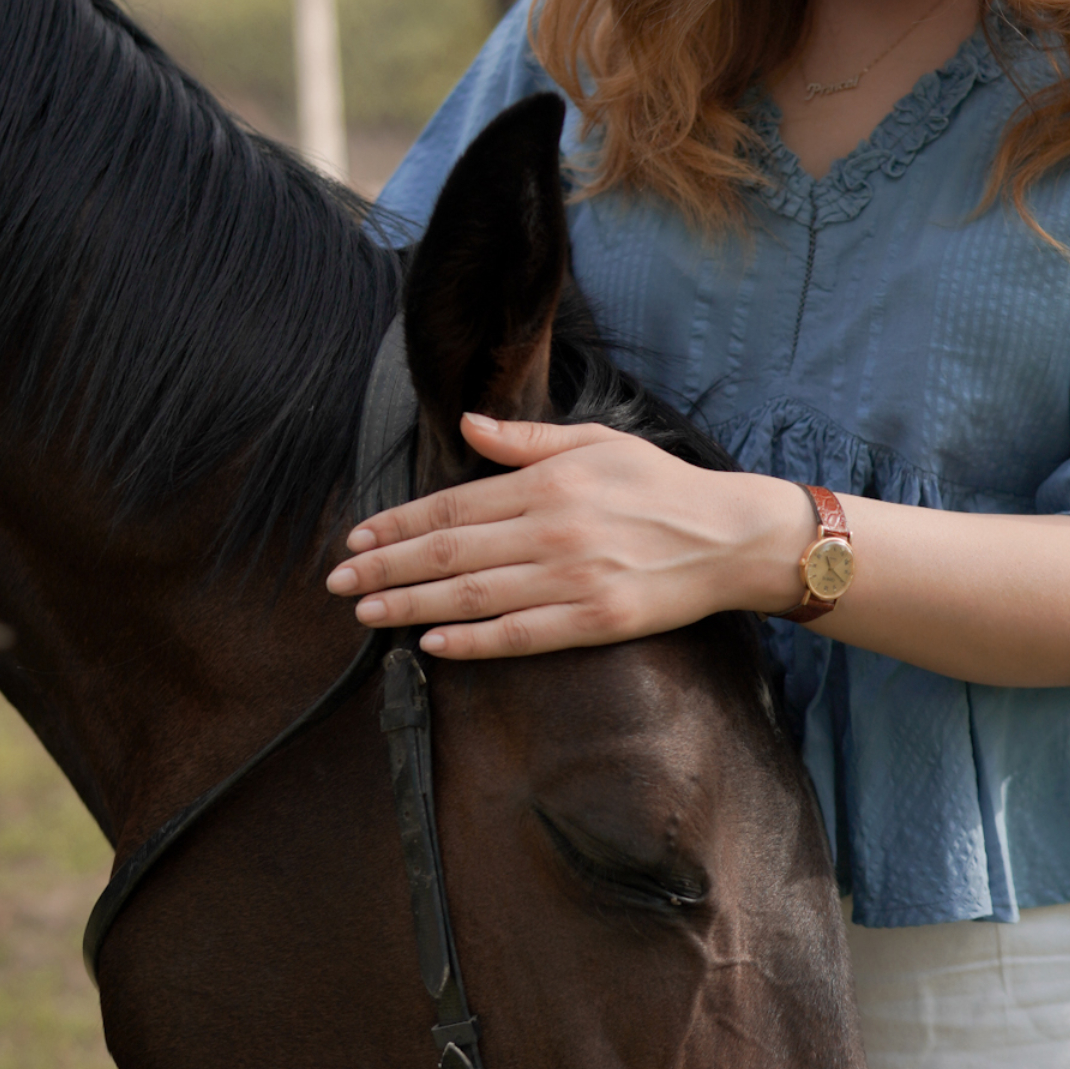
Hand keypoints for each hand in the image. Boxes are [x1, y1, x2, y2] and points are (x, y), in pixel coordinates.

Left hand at [326, 412, 810, 658]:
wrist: (730, 536)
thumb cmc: (662, 486)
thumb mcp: (597, 442)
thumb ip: (526, 442)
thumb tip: (467, 424)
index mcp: (549, 484)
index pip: (453, 506)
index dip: (398, 524)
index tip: (357, 539)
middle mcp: (554, 530)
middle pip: (450, 552)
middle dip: (387, 567)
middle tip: (339, 583)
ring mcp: (574, 579)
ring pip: (474, 596)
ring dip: (411, 604)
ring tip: (367, 613)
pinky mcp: (596, 620)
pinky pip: (520, 635)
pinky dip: (472, 641)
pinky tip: (430, 643)